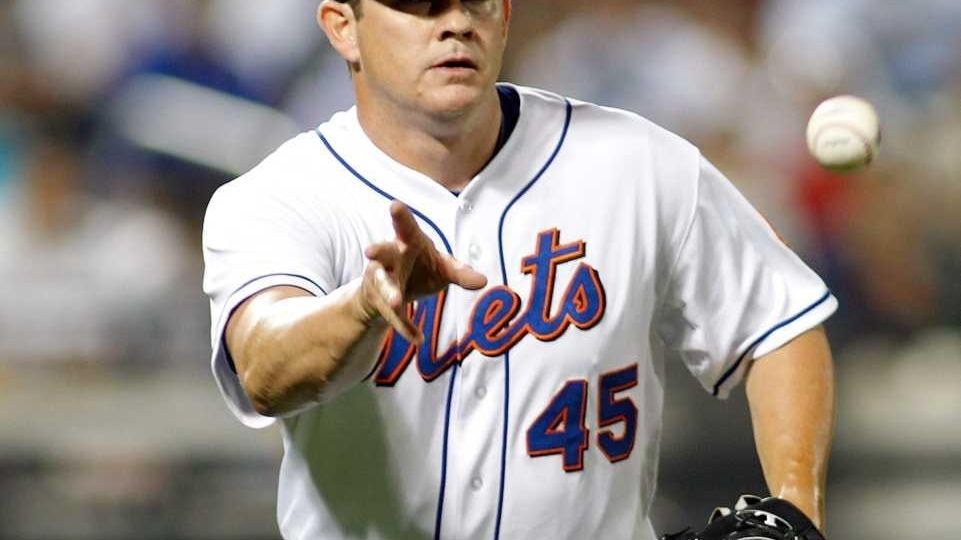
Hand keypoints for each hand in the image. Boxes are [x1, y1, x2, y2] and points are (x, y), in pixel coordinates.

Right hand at [357, 201, 487, 342]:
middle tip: (370, 250)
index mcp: (407, 242)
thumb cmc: (420, 267)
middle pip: (382, 252)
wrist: (392, 292)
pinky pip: (394, 317)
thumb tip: (484, 281)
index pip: (405, 227)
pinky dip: (406, 328)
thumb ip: (461, 272)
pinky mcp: (382, 304)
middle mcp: (389, 258)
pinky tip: (418, 339)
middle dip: (377, 250)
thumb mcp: (442, 267)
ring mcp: (381, 281)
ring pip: (383, 285)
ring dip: (390, 293)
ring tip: (396, 302)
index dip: (400, 217)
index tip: (394, 205)